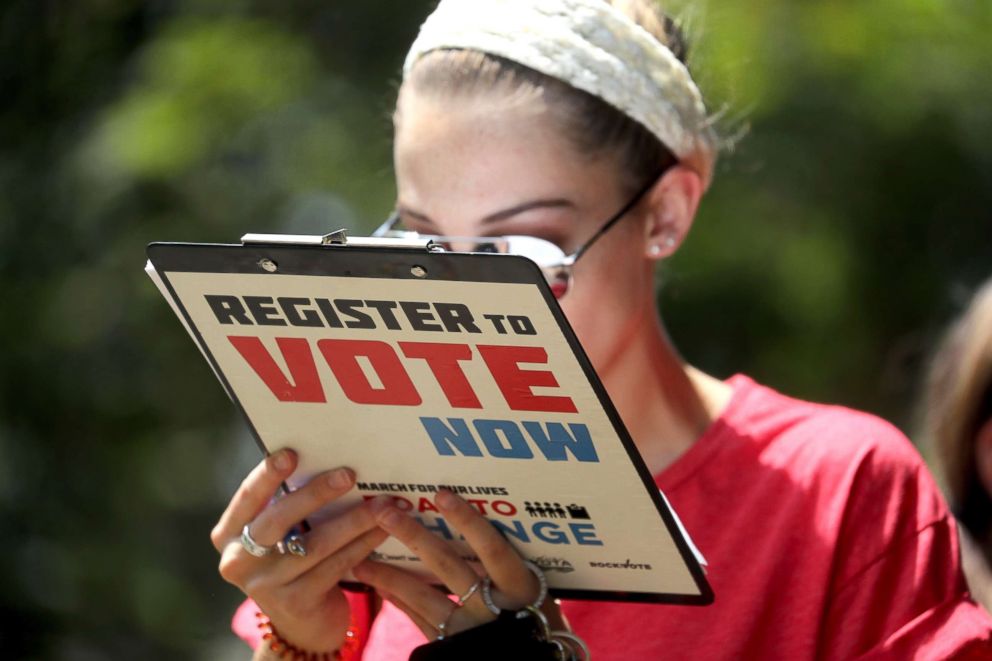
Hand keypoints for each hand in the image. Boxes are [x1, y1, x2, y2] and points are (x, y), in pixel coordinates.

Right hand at [210, 449, 387, 652]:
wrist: (302, 624)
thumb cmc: (291, 561)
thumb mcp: (278, 535)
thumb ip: (287, 505)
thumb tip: (326, 459)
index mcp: (228, 535)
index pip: (247, 498)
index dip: (267, 475)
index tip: (291, 453)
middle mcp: (239, 561)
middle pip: (277, 520)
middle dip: (315, 493)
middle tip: (348, 474)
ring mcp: (265, 586)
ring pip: (315, 544)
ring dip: (353, 520)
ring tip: (380, 503)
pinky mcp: (296, 602)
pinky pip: (335, 565)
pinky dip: (361, 545)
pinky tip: (381, 530)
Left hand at [354, 489, 565, 639]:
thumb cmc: (541, 624)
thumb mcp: (537, 594)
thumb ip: (512, 566)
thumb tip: (486, 522)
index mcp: (520, 588)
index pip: (493, 548)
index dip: (467, 521)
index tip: (442, 494)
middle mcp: (493, 608)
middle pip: (447, 567)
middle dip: (414, 537)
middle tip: (385, 513)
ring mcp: (469, 630)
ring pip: (423, 597)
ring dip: (390, 576)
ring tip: (360, 558)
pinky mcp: (451, 649)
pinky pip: (420, 619)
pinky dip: (399, 600)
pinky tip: (381, 584)